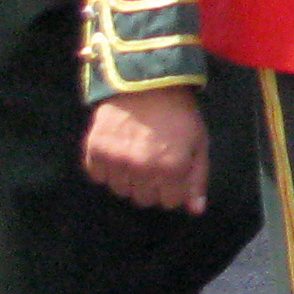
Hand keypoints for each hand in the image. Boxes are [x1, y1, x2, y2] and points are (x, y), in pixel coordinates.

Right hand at [84, 88, 208, 213]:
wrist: (146, 83)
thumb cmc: (179, 114)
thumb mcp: (198, 143)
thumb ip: (197, 179)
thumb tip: (195, 211)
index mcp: (171, 169)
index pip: (169, 202)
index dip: (173, 188)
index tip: (172, 171)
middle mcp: (142, 169)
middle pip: (143, 199)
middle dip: (151, 185)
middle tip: (154, 161)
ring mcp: (116, 161)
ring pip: (120, 190)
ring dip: (128, 178)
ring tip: (136, 154)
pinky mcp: (95, 151)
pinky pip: (98, 177)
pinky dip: (107, 169)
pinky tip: (118, 151)